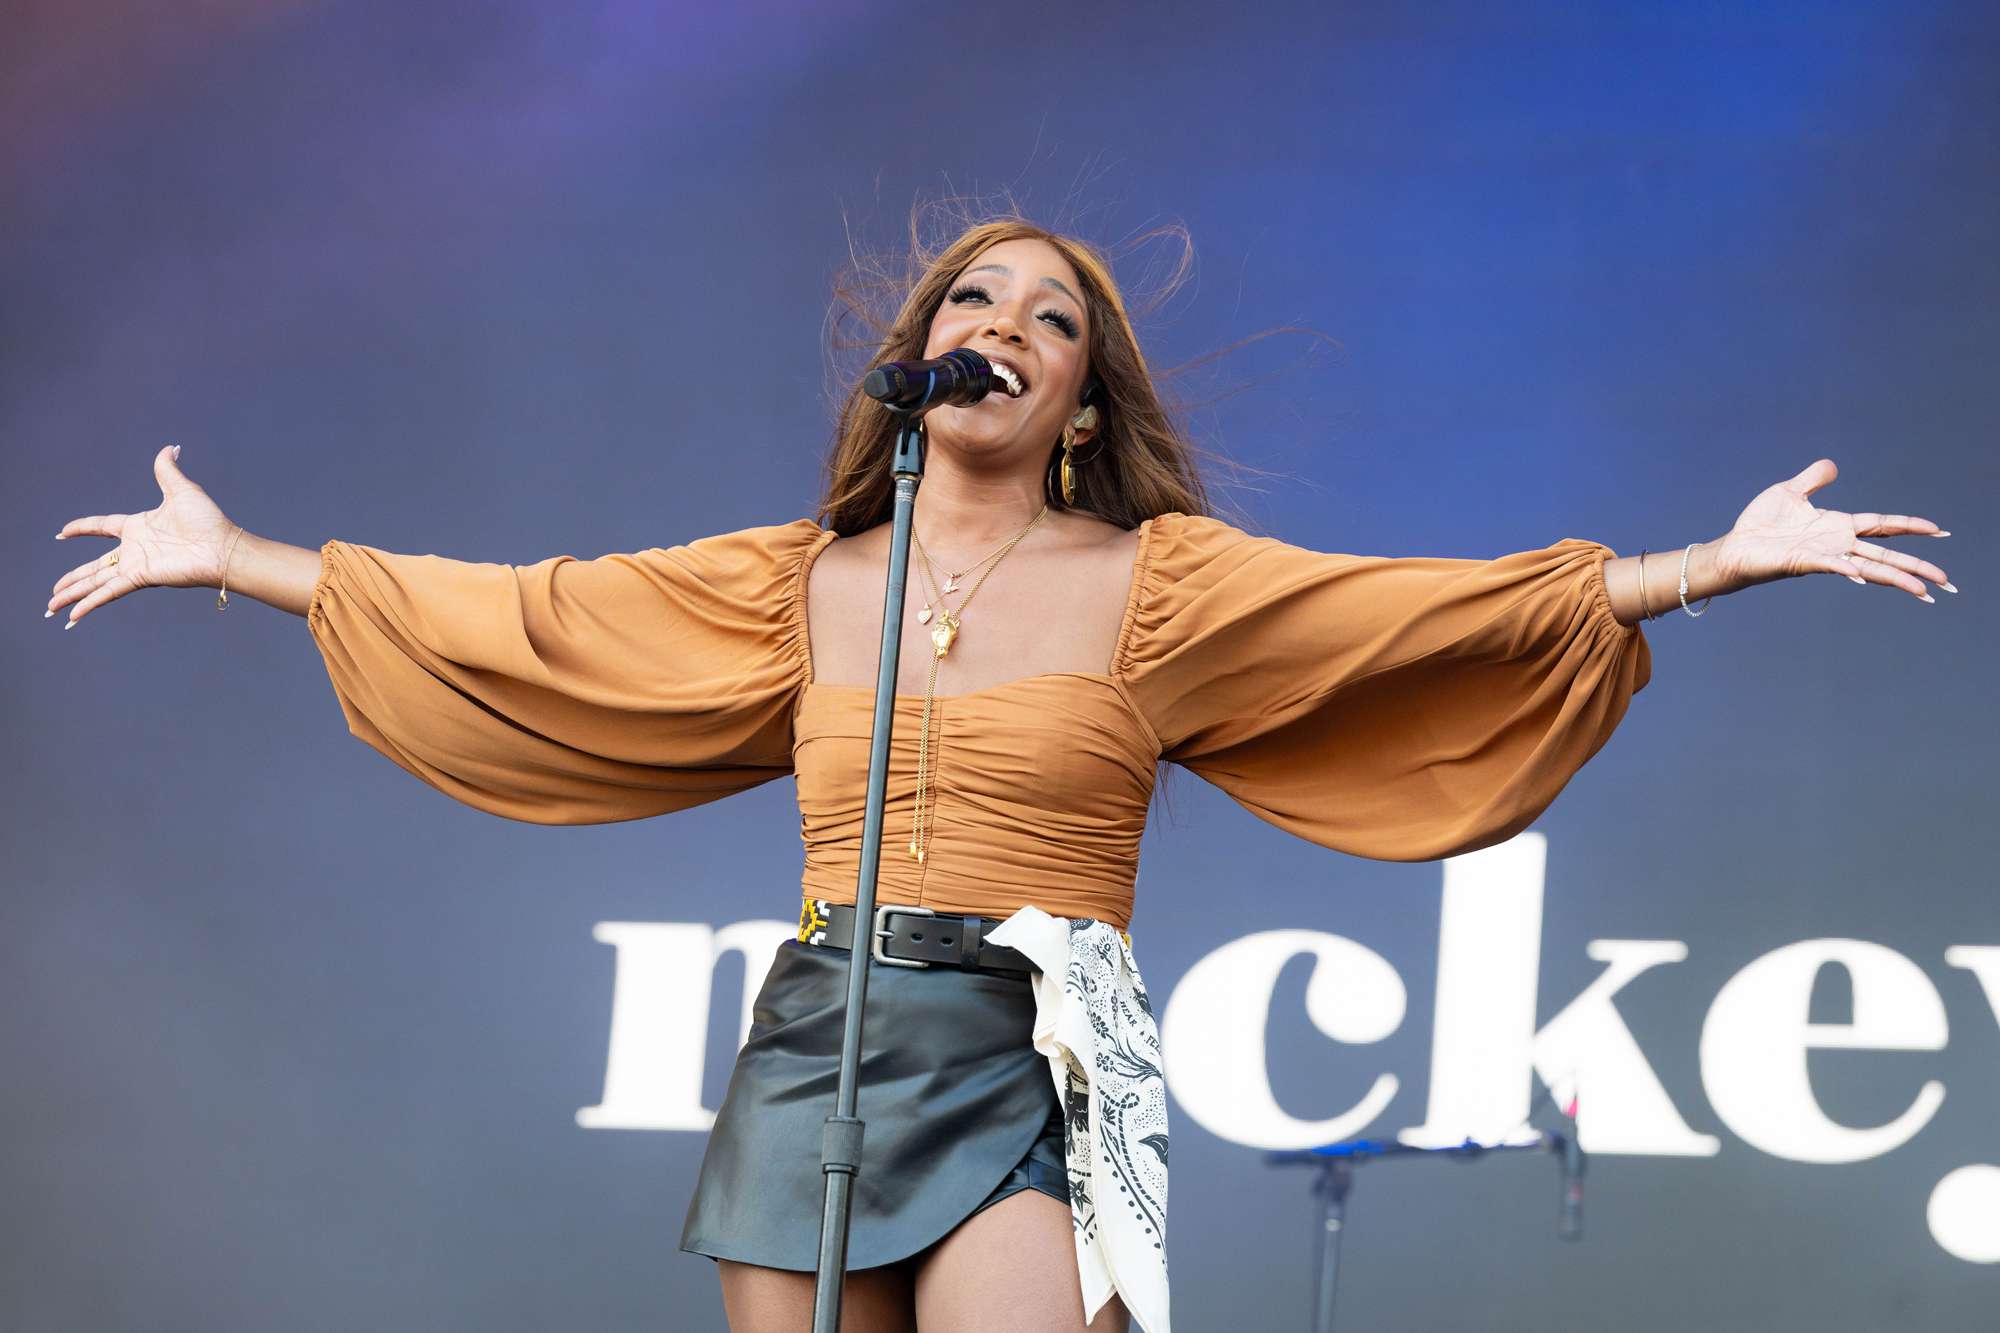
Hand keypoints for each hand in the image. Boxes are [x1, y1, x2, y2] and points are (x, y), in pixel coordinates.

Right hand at [48, 445, 240, 627]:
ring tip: (50, 607)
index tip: (63, 532)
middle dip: (71, 580)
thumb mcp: (181, 489)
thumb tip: (173, 447)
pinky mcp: (140, 578)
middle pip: (93, 567)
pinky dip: (90, 604)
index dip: (82, 528)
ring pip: (94, 582)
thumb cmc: (208, 521)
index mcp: (139, 527)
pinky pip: (108, 592)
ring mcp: (136, 566)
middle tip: (52, 592)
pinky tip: (72, 617)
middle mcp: (134, 549)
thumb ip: (168, 469)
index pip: (102, 527)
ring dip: (71, 594)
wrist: (223, 547)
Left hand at [1709, 458, 1952, 602]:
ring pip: (1869, 568)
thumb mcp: (1789, 491)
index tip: (1939, 530)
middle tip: (1947, 581)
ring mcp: (1823, 556)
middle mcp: (1836, 545)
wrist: (1733, 546)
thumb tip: (1833, 465)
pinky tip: (1863, 576)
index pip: (1882, 526)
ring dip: (1897, 578)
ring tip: (1924, 591)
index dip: (1909, 527)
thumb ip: (1813, 479)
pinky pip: (1831, 566)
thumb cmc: (1759, 525)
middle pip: (1886, 555)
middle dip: (1917, 566)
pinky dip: (1847, 569)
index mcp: (1837, 526)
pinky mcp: (1803, 563)